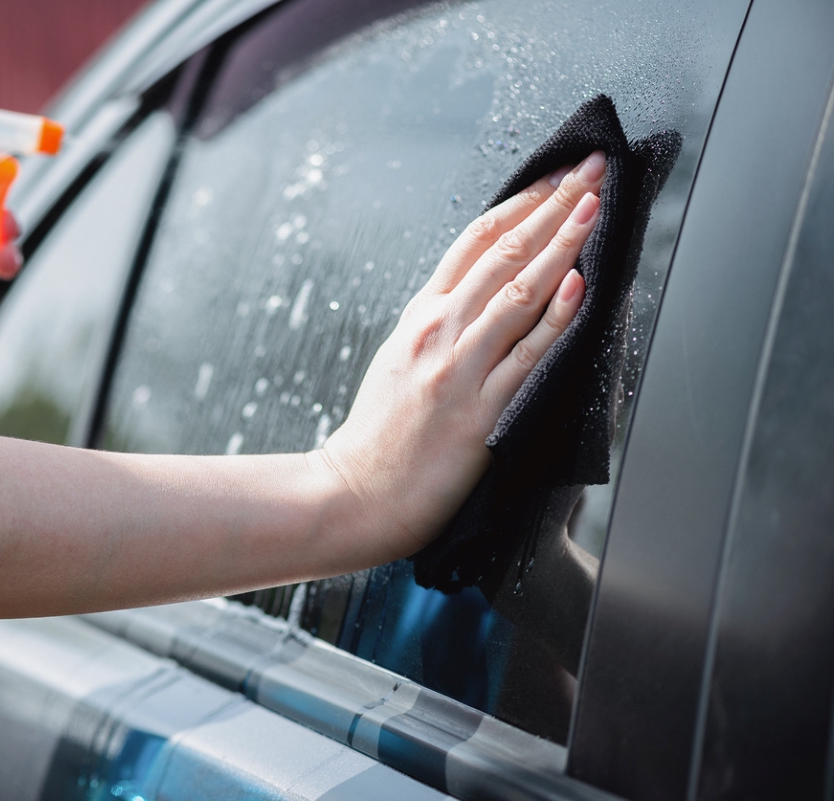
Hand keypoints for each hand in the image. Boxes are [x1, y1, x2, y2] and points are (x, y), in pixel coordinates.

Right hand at [319, 151, 605, 560]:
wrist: (359, 492)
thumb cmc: (381, 433)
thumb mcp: (398, 357)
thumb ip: (436, 321)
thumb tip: (483, 290)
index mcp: (420, 315)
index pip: (475, 241)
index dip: (521, 203)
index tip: (556, 176)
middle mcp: (438, 330)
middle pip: (503, 252)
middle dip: (552, 205)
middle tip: (591, 167)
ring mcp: (459, 367)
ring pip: (519, 291)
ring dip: (563, 242)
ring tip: (596, 204)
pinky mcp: (481, 410)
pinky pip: (528, 355)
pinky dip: (556, 315)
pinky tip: (581, 283)